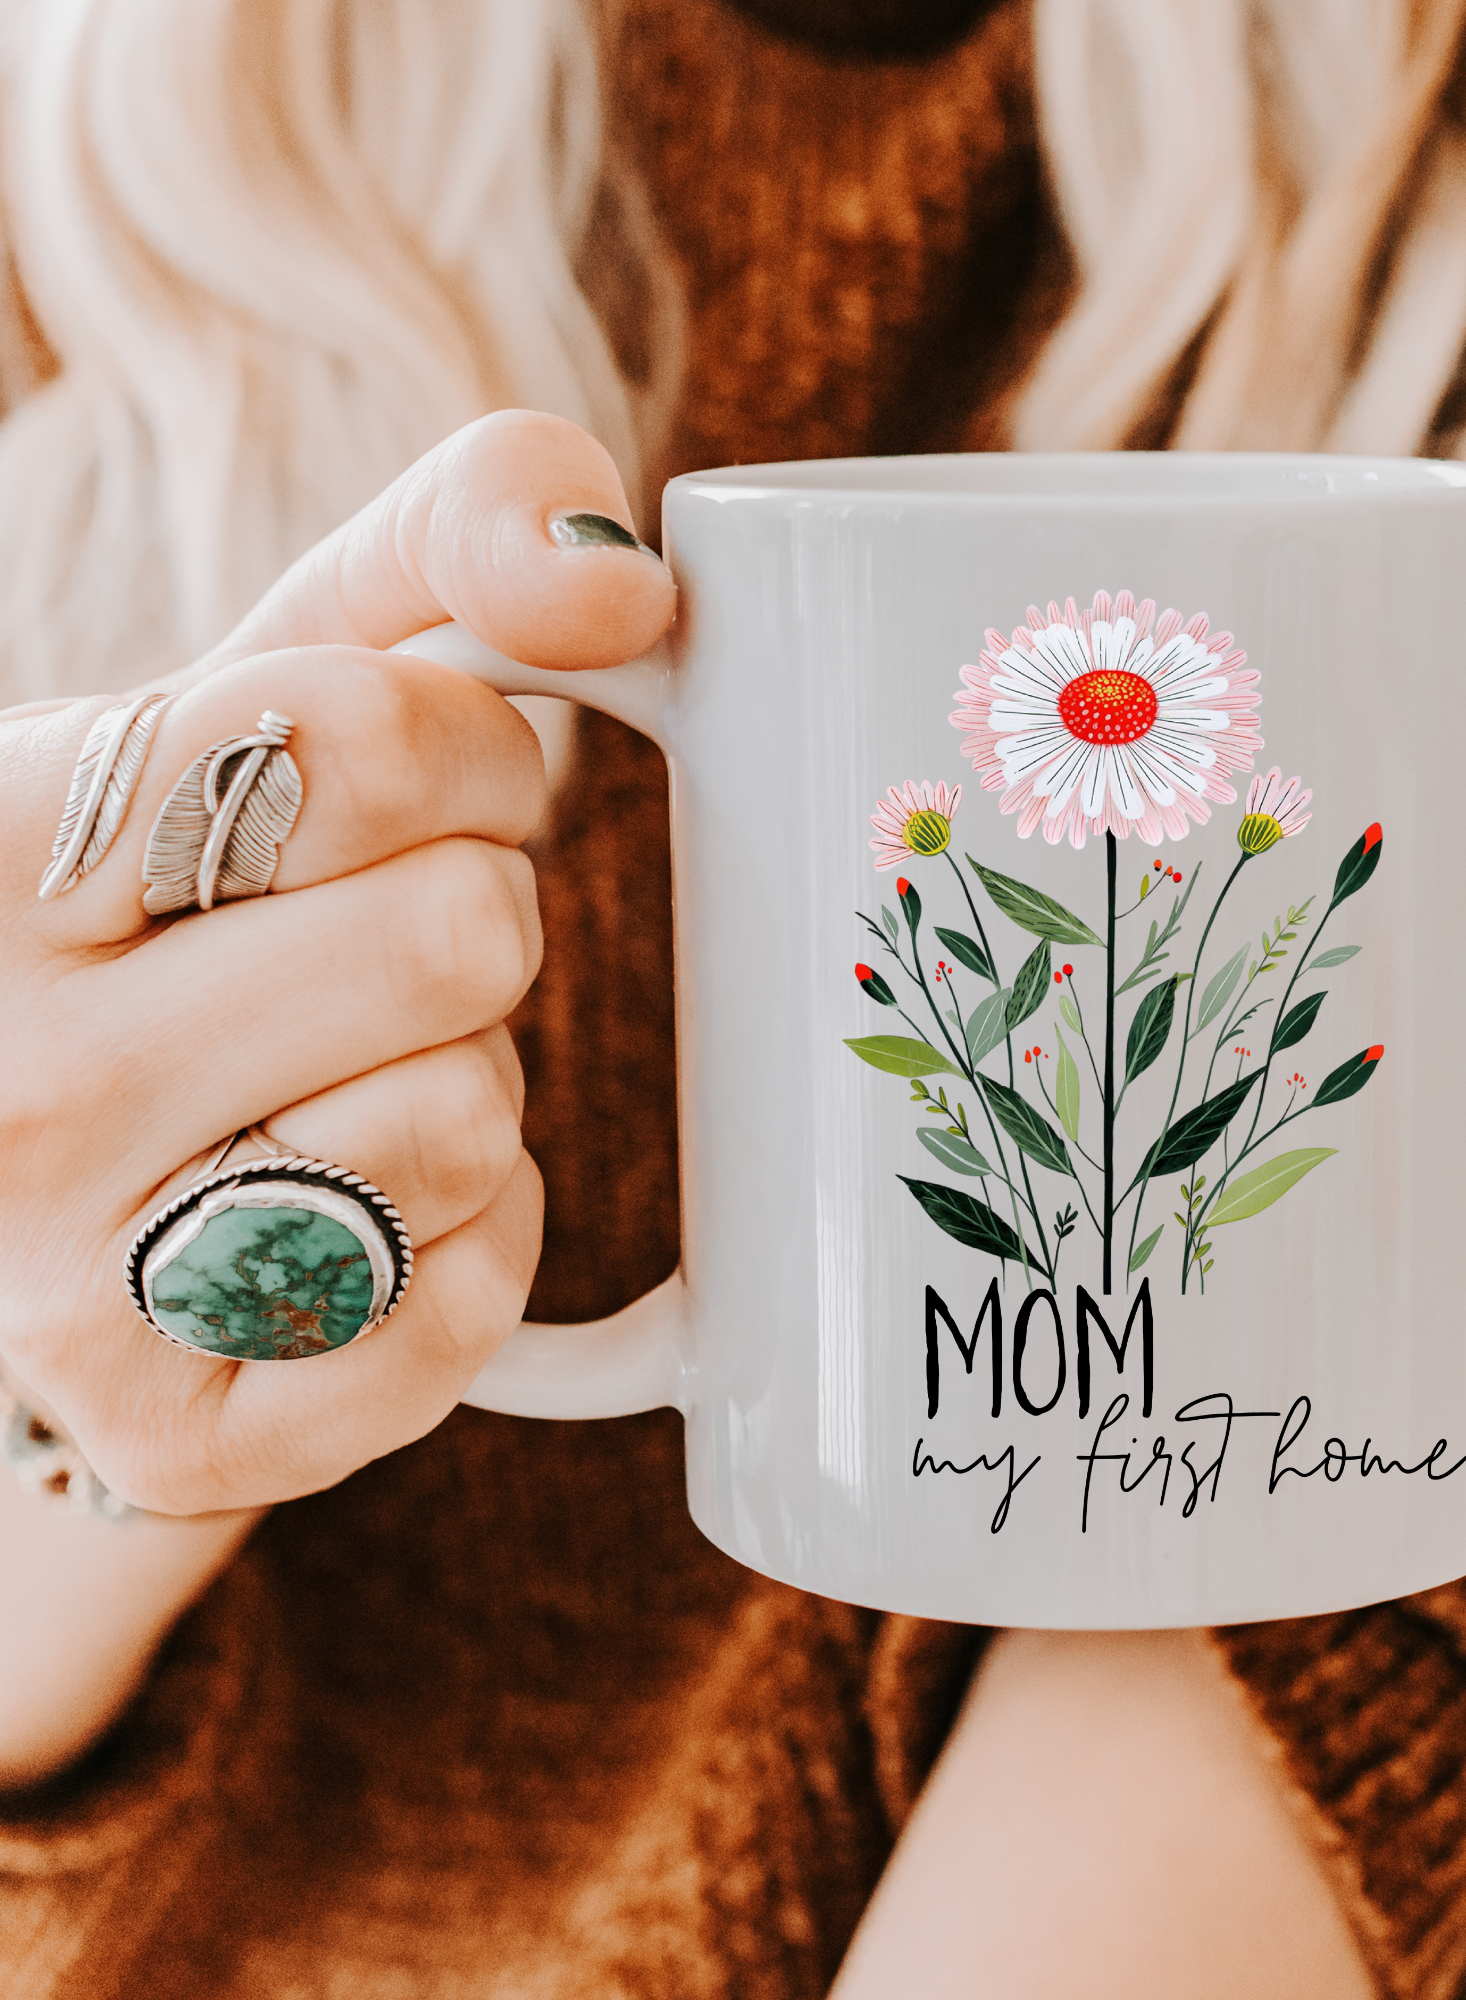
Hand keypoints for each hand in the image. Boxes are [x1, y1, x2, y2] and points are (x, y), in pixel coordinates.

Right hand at [0, 410, 675, 1514]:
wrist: (42, 1110)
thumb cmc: (200, 872)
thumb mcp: (282, 660)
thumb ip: (458, 534)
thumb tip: (631, 582)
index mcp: (1, 841)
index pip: (370, 739)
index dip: (466, 749)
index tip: (411, 784)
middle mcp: (4, 1077)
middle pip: (460, 937)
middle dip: (472, 917)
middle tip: (370, 943)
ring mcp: (67, 1286)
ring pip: (468, 1126)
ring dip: (466, 1081)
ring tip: (341, 1069)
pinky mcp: (173, 1432)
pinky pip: (461, 1316)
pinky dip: (466, 1248)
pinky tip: (362, 1205)